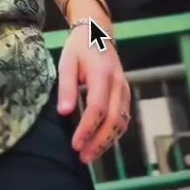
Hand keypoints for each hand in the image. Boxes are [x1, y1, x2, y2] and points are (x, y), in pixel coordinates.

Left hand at [57, 22, 130, 164]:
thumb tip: (64, 113)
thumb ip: (66, 87)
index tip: (75, 144)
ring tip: (90, 155)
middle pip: (113, 121)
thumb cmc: (79, 47)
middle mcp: (118, 84)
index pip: (97, 108)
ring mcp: (125, 90)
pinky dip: (113, 134)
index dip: (87, 129)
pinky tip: (100, 143)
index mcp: (102, 74)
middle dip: (99, 142)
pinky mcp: (126, 94)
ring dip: (107, 142)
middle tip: (83, 157)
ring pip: (122, 123)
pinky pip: (124, 119)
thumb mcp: (67, 62)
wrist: (98, 31)